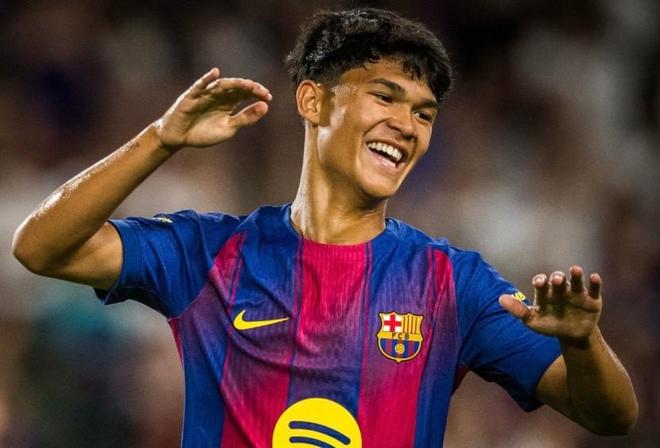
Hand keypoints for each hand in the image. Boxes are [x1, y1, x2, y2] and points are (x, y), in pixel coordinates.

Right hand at [154, 68, 271, 150]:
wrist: (179, 138)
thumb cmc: (203, 133)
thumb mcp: (229, 128)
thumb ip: (246, 117)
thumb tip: (266, 106)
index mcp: (228, 102)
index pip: (245, 93)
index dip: (257, 93)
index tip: (268, 97)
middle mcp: (218, 95)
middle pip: (236, 87)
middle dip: (249, 88)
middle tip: (261, 91)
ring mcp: (205, 94)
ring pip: (221, 85)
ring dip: (234, 83)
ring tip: (246, 84)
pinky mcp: (191, 96)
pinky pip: (200, 85)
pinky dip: (207, 79)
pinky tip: (216, 73)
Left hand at [499, 266, 602, 340]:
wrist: (572, 336)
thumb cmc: (549, 325)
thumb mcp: (533, 321)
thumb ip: (518, 310)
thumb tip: (500, 299)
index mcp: (546, 292)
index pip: (541, 282)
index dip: (540, 281)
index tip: (539, 283)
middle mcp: (561, 289)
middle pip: (558, 279)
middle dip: (557, 278)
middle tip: (556, 280)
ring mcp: (577, 293)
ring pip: (576, 280)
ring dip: (576, 275)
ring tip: (575, 269)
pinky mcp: (593, 299)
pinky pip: (594, 289)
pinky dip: (595, 282)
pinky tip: (594, 277)